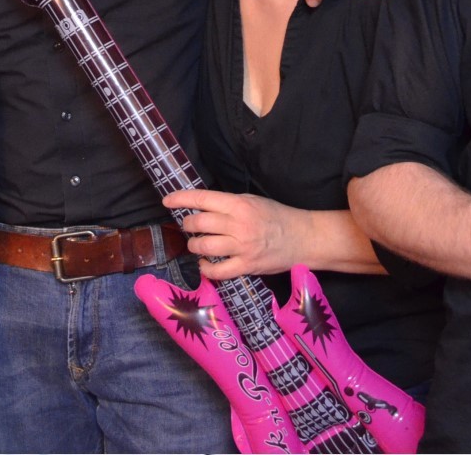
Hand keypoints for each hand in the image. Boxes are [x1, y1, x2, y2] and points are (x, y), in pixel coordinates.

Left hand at [165, 188, 309, 279]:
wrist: (303, 238)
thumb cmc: (277, 216)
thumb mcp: (253, 200)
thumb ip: (228, 203)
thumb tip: (201, 206)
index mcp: (239, 204)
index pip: (201, 199)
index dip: (180, 199)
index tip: (166, 200)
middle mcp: (238, 225)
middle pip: (198, 223)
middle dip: (187, 224)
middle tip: (189, 225)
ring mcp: (242, 247)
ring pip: (203, 246)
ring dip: (194, 245)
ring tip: (196, 244)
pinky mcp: (246, 266)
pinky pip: (217, 271)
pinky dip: (205, 268)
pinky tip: (205, 264)